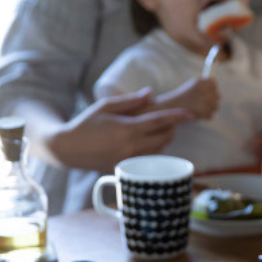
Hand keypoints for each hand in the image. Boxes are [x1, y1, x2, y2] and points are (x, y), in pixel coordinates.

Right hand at [45, 88, 194, 170]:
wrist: (68, 149)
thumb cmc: (86, 124)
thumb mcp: (106, 106)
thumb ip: (130, 101)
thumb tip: (150, 93)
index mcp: (127, 129)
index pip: (160, 122)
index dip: (178, 117)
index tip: (192, 115)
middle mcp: (131, 147)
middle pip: (165, 137)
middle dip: (170, 127)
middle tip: (166, 120)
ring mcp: (130, 160)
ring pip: (159, 150)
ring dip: (162, 139)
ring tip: (153, 130)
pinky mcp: (127, 169)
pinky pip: (149, 158)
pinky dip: (152, 149)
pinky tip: (144, 142)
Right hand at [154, 77, 218, 119]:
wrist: (169, 107)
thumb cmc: (182, 97)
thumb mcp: (193, 87)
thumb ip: (206, 88)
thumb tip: (218, 94)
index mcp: (201, 80)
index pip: (214, 85)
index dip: (210, 92)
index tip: (203, 95)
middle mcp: (203, 87)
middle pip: (217, 96)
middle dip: (211, 103)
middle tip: (200, 105)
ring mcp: (203, 98)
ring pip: (215, 106)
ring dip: (208, 110)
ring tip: (198, 109)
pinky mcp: (201, 109)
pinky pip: (210, 115)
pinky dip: (204, 117)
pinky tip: (197, 114)